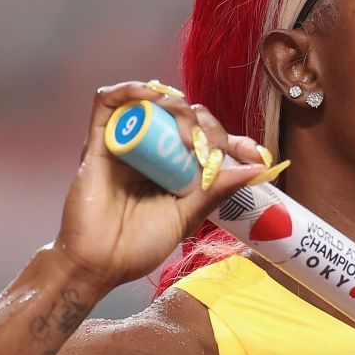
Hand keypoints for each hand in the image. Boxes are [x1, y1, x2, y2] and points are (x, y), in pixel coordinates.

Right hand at [50, 82, 267, 293]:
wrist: (99, 264)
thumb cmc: (138, 247)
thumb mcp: (186, 217)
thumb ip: (216, 191)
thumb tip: (257, 169)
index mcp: (172, 169)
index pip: (206, 140)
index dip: (232, 140)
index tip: (254, 154)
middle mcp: (149, 151)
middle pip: (182, 115)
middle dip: (204, 125)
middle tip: (207, 150)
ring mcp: (124, 144)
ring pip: (152, 102)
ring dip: (175, 107)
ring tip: (185, 135)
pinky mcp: (97, 142)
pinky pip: (108, 101)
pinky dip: (130, 90)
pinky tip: (152, 98)